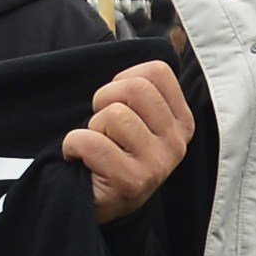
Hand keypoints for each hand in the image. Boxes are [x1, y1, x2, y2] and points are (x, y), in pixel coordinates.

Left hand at [67, 60, 193, 222]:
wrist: (103, 206)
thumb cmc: (114, 156)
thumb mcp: (138, 122)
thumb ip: (140, 92)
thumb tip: (128, 49)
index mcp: (181, 122)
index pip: (156, 71)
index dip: (124, 79)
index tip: (116, 101)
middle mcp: (176, 143)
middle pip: (134, 89)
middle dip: (104, 100)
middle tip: (99, 124)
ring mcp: (157, 164)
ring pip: (113, 115)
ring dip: (91, 128)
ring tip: (95, 148)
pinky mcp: (130, 181)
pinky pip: (89, 141)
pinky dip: (73, 146)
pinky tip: (80, 160)